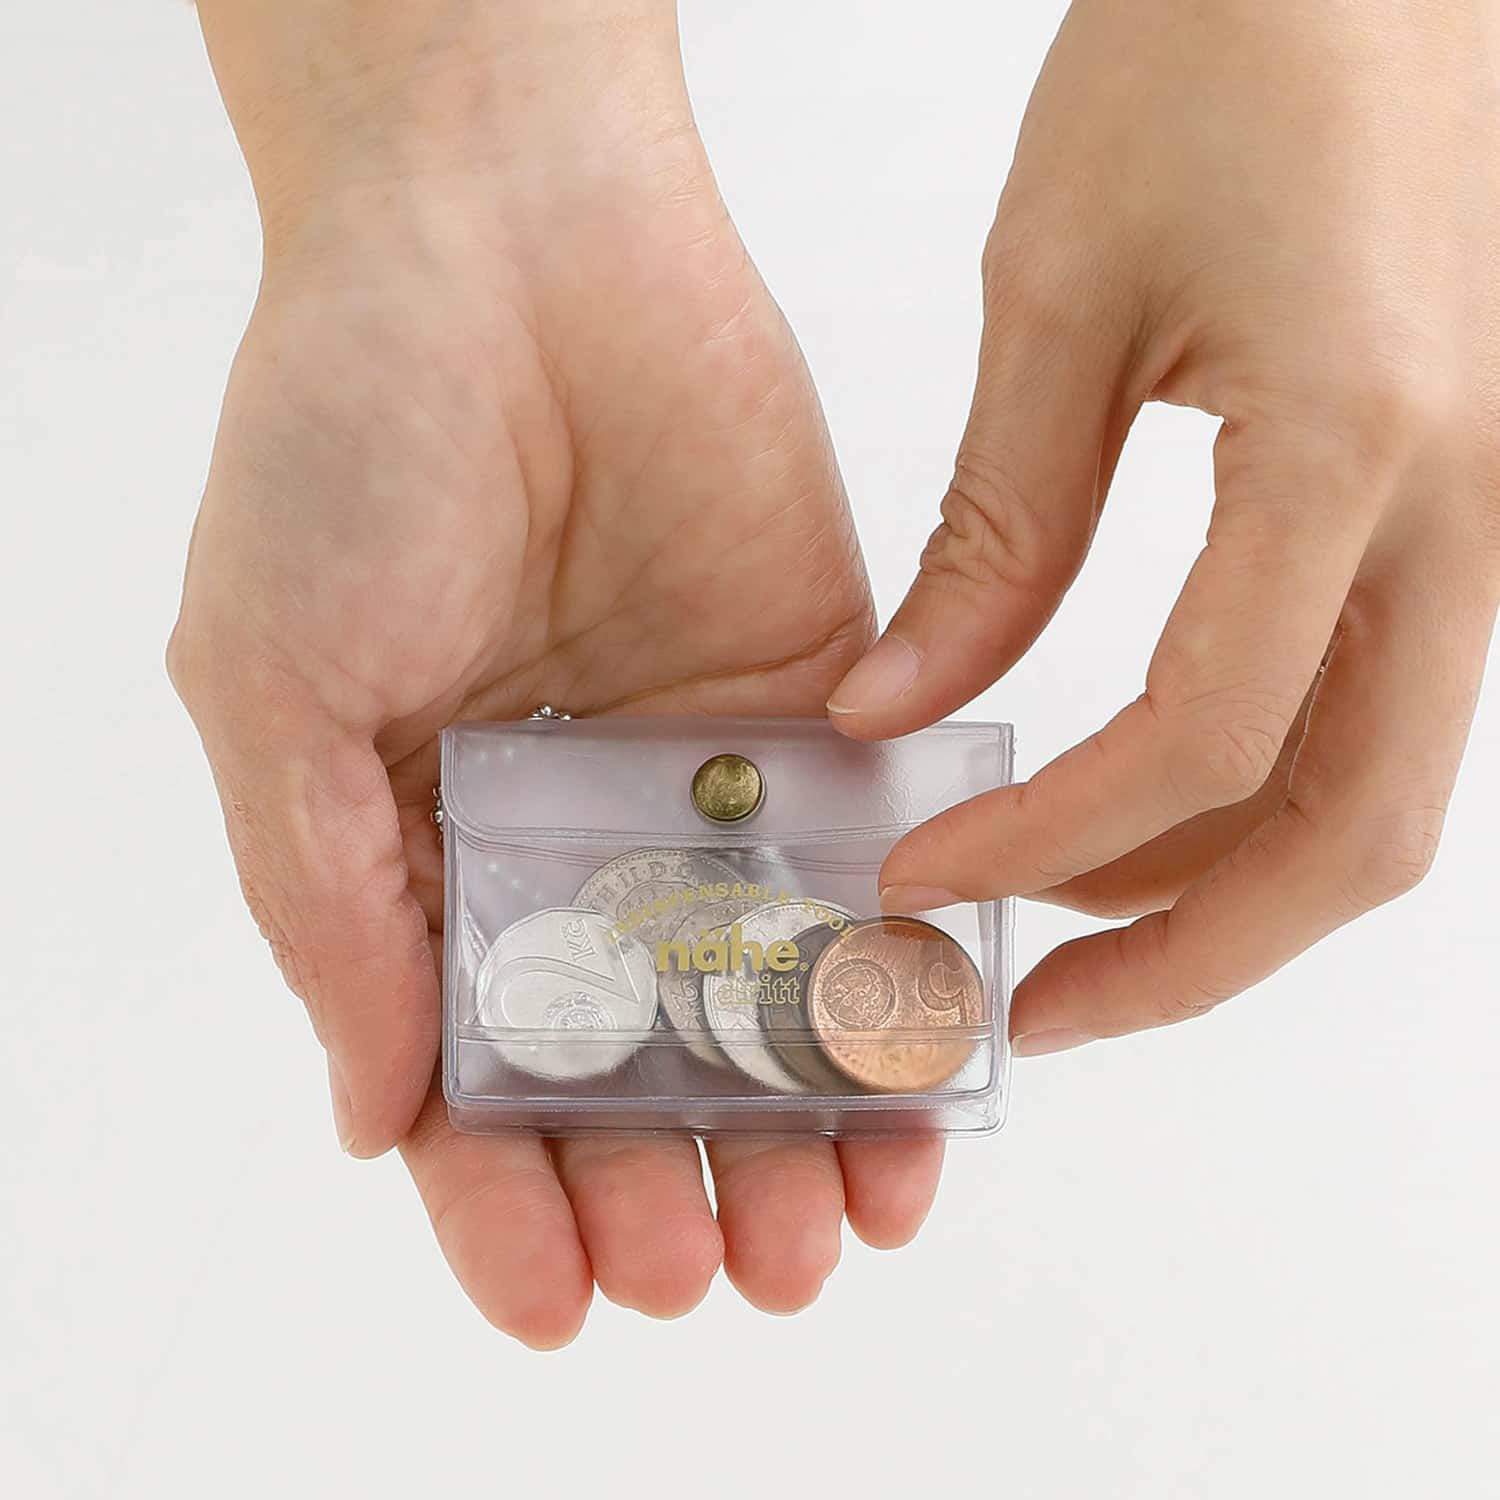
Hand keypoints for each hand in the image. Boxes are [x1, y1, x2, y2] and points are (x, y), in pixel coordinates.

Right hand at [170, 0, 941, 1345]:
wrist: (507, 241)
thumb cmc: (348, 442)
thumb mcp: (273, 688)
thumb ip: (328, 908)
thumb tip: (370, 1115)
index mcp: (423, 851)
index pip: (467, 1069)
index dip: (504, 1195)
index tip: (557, 1296)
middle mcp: (566, 836)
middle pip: (629, 1060)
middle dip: (670, 1182)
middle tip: (714, 1276)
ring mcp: (696, 781)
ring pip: (762, 997)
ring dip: (796, 1123)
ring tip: (829, 1234)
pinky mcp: (815, 708)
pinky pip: (863, 870)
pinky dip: (891, 979)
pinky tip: (915, 1082)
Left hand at [829, 0, 1499, 1051]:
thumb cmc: (1232, 45)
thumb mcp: (1061, 289)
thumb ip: (992, 526)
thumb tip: (899, 709)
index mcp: (1356, 448)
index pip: (1205, 740)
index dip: (1050, 841)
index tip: (920, 878)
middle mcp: (1471, 514)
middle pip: (1353, 836)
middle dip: (1184, 952)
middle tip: (1031, 1002)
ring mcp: (1492, 523)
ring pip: (1380, 792)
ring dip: (1223, 886)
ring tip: (1065, 909)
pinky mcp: (1463, 512)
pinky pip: (1379, 711)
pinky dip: (1260, 793)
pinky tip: (1145, 798)